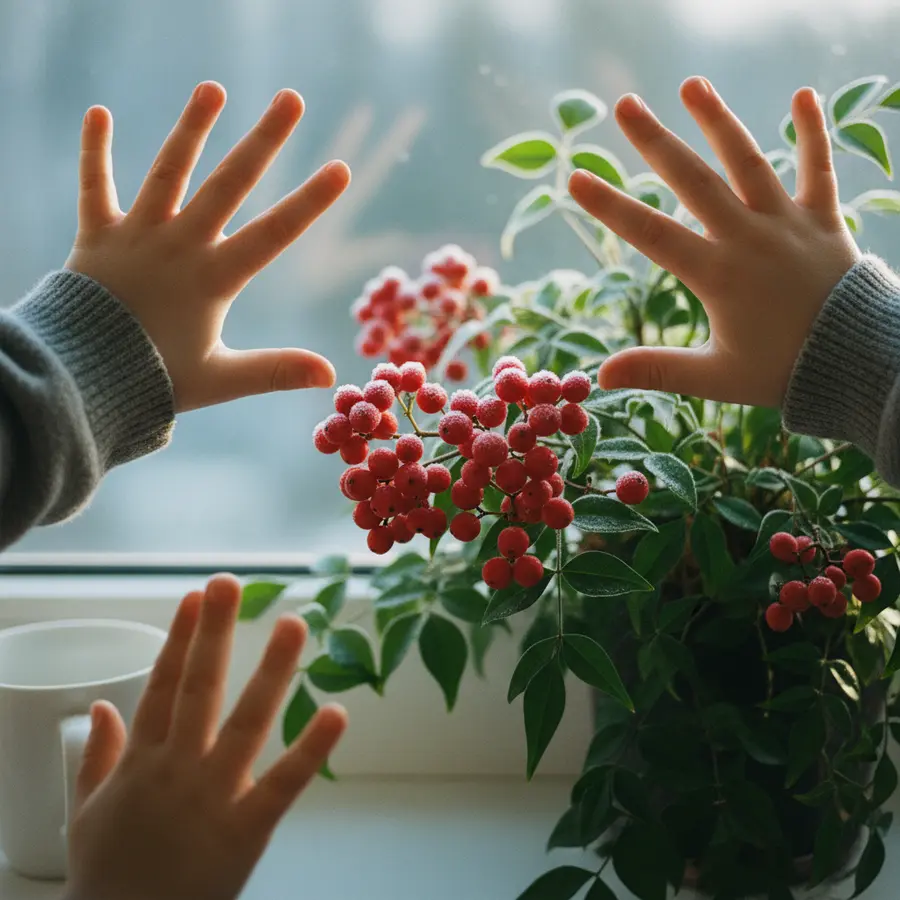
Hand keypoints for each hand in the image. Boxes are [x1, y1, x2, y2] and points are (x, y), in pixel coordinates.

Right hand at [65, 575, 346, 899]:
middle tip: (230, 582)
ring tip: (293, 623)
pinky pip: (283, 784)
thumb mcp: (86, 814)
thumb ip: (96, 756)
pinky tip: (335, 712)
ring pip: (244, 721)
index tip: (196, 596)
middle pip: (199, 689)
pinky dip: (310, 749)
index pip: (163, 685)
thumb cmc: (108, 875)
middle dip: (214, 633)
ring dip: (270, 670)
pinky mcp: (245, 831)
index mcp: (142, 761)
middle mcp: (177, 768)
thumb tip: (101, 703)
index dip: (180, 638)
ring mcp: (212, 797)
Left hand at [66, 82, 350, 411]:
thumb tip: (330, 374)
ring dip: (191, 129)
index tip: (339, 169)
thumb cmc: (154, 379)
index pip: (272, 234)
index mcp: (213, 279)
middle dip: (263, 140)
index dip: (309, 202)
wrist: (80, 376)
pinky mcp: (98, 236)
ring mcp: (137, 235)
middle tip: (291, 99)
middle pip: (229, 184)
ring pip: (169, 173)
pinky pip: (95, 187)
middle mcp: (179, 246)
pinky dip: (94, 151)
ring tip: (212, 88)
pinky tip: (97, 111)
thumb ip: (275, 371)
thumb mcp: (220, 379)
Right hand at [568, 77, 860, 407]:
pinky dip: (814, 132)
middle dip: (655, 141)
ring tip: (691, 84)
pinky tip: (804, 94)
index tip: (576, 178)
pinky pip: (819, 168)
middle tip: (624, 104)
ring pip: (749, 162)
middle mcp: (749, 238)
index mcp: (718, 275)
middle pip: (694, 181)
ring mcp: (788, 223)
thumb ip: (657, 371)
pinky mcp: (824, 219)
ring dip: (719, 121)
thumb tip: (599, 377)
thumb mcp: (714, 378)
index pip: (651, 234)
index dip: (610, 206)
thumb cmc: (782, 371)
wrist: (857, 362)